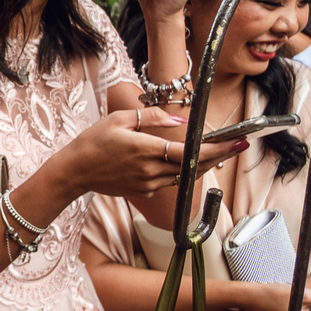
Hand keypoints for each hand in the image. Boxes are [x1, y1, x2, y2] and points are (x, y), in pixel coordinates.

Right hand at [56, 107, 244, 200]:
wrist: (74, 172)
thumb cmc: (93, 142)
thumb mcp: (119, 119)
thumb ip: (153, 118)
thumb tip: (181, 121)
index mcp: (146, 150)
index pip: (190, 151)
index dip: (217, 148)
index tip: (237, 142)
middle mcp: (151, 170)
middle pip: (194, 166)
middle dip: (218, 156)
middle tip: (237, 145)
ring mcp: (148, 184)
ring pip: (184, 175)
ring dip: (199, 164)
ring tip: (213, 152)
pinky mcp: (144, 192)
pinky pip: (168, 181)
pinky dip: (178, 171)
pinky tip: (180, 162)